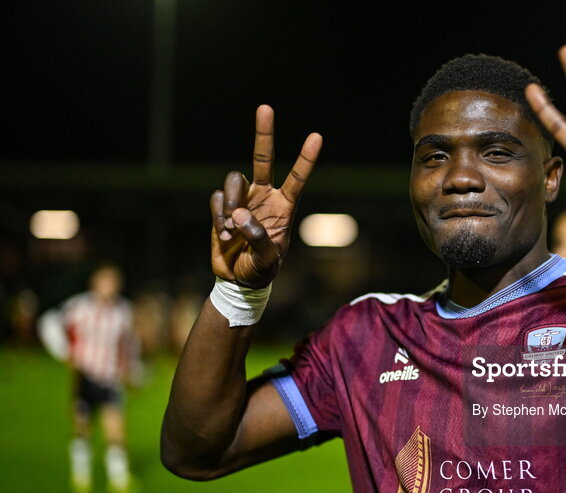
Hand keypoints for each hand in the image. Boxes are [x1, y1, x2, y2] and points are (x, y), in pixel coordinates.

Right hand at [209, 105, 321, 287]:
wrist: (238, 280)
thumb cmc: (261, 270)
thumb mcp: (267, 260)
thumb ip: (257, 237)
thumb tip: (239, 213)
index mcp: (284, 207)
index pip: (297, 178)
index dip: (306, 158)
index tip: (316, 136)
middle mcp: (264, 196)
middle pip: (263, 158)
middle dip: (264, 133)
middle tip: (265, 107)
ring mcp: (242, 199)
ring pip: (232, 181)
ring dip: (229, 203)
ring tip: (230, 229)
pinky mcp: (221, 206)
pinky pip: (216, 199)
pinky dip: (218, 216)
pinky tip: (224, 235)